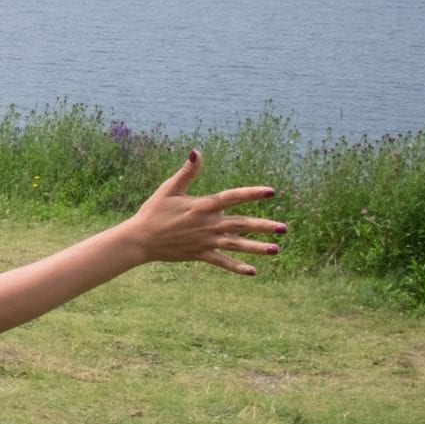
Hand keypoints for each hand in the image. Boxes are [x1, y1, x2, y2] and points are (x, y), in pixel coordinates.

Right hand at [122, 150, 285, 275]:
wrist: (140, 239)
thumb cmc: (153, 212)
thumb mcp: (169, 189)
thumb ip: (187, 172)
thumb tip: (197, 151)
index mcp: (202, 206)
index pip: (232, 197)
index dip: (251, 194)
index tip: (271, 192)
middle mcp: (207, 224)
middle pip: (240, 224)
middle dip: (263, 226)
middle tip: (284, 228)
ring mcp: (205, 241)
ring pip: (236, 244)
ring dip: (256, 248)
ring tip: (277, 250)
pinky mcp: (200, 254)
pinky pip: (221, 262)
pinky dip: (236, 267)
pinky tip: (253, 272)